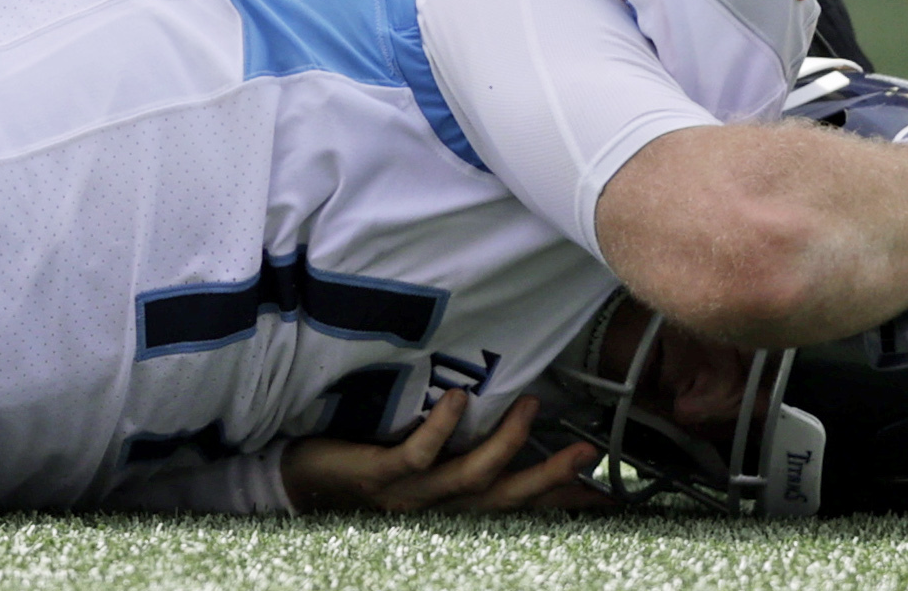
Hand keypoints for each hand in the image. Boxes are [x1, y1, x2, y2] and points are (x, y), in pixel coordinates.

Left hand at [279, 392, 609, 514]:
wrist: (301, 484)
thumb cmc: (363, 467)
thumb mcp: (419, 464)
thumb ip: (462, 451)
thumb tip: (508, 420)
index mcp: (452, 506)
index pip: (517, 505)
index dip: (561, 498)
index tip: (607, 491)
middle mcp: (438, 507)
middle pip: (505, 498)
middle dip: (548, 478)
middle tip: (588, 451)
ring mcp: (409, 494)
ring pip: (468, 477)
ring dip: (502, 443)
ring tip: (531, 404)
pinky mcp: (378, 473)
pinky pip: (415, 454)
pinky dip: (439, 429)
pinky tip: (457, 400)